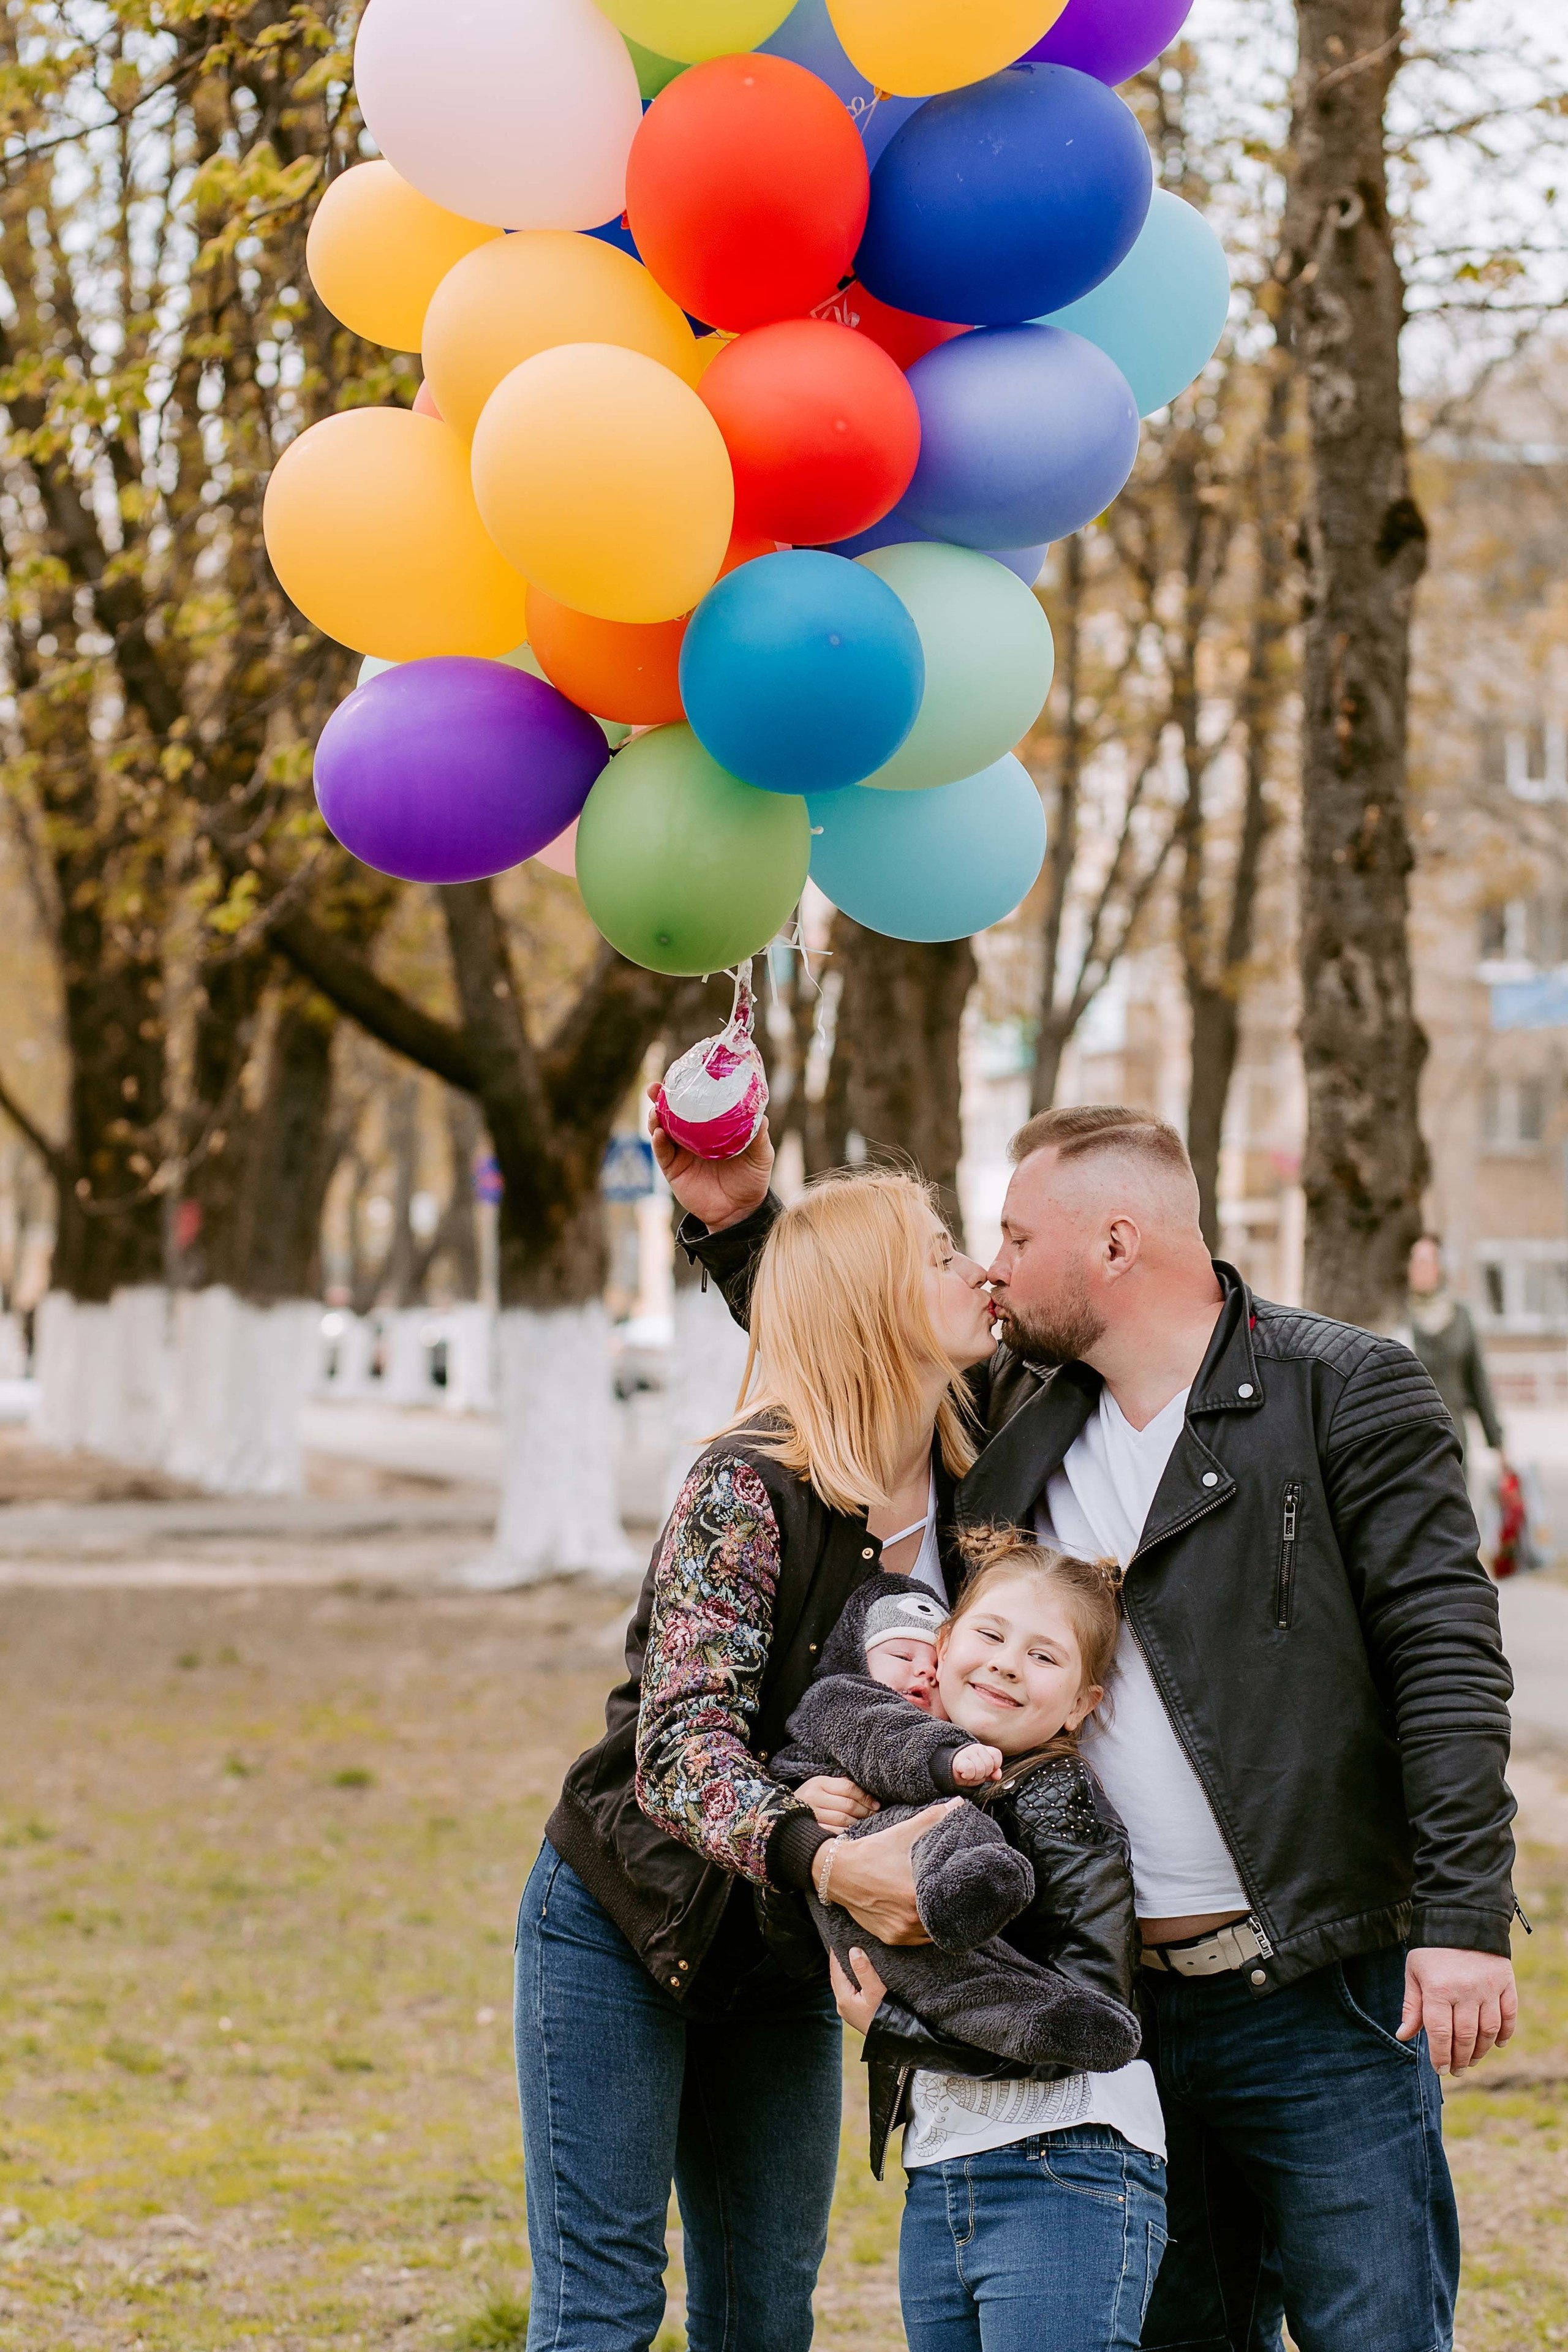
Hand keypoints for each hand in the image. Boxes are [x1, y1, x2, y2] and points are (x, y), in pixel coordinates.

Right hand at [648, 1084, 773, 1233]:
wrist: (740, 1211)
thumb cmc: (752, 1178)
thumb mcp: (760, 1154)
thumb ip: (758, 1135)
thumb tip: (760, 1114)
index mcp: (711, 1126)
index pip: (695, 1101)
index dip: (686, 1087)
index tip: (680, 1072)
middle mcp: (692, 1135)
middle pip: (671, 1110)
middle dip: (660, 1097)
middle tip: (656, 1087)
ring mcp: (680, 1151)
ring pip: (661, 1128)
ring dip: (655, 1116)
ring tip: (655, 1109)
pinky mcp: (673, 1169)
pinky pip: (662, 1153)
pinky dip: (658, 1142)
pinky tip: (659, 1134)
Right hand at [795, 1775, 878, 1830]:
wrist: (782, 1813)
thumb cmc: (809, 1798)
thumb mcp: (821, 1786)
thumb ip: (840, 1786)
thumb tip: (868, 1794)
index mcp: (818, 1783)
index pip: (848, 1788)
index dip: (865, 1797)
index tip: (876, 1804)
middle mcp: (814, 1797)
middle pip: (848, 1805)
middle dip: (865, 1811)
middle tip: (875, 1815)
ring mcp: (811, 1815)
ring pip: (843, 1820)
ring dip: (859, 1823)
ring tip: (867, 1824)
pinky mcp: (811, 1830)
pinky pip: (834, 1833)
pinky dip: (847, 1833)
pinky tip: (854, 1833)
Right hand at [812, 1801, 957, 1944]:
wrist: (838, 1872)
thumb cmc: (871, 1851)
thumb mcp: (901, 1833)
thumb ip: (932, 1818)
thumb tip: (958, 1804)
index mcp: (915, 1892)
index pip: (950, 1900)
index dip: (961, 1896)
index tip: (966, 1888)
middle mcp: (909, 1917)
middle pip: (942, 1918)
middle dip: (949, 1908)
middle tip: (955, 1897)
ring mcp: (900, 1930)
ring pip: (931, 1932)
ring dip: (936, 1921)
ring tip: (940, 1906)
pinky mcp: (890, 1937)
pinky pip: (916, 1940)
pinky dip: (921, 1930)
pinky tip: (923, 1916)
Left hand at [829, 1947, 888, 2035]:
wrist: (896, 2039)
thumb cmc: (886, 2014)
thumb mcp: (876, 1990)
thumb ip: (864, 1970)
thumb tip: (853, 1950)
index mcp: (843, 1999)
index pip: (835, 1969)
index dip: (836, 1953)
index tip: (838, 1937)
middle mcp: (842, 2005)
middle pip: (837, 1976)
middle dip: (839, 1960)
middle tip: (843, 1942)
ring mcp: (848, 2010)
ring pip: (842, 1983)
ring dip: (845, 1970)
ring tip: (850, 1954)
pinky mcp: (856, 2012)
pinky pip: (849, 1990)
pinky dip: (851, 1979)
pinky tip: (858, 1972)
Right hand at [950, 1743, 1003, 1787]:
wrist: (949, 1769)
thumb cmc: (968, 1770)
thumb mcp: (983, 1772)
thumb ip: (992, 1773)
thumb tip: (998, 1775)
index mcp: (984, 1749)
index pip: (996, 1755)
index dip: (994, 1766)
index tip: (987, 1770)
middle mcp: (977, 1747)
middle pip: (989, 1765)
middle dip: (984, 1774)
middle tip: (976, 1774)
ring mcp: (968, 1752)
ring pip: (980, 1769)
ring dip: (975, 1777)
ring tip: (970, 1775)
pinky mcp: (959, 1760)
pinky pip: (969, 1769)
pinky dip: (968, 1775)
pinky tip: (965, 1775)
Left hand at [1399, 1947, 1517, 2073]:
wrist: (1461, 1918)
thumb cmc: (1432, 1950)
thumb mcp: (1414, 1973)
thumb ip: (1412, 2006)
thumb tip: (1403, 2036)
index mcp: (1438, 1988)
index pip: (1439, 2032)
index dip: (1440, 2055)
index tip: (1440, 2069)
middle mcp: (1465, 1990)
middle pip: (1465, 2036)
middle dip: (1460, 2058)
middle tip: (1457, 2070)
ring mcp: (1488, 1988)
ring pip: (1488, 2031)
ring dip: (1480, 2051)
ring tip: (1471, 2060)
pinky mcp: (1506, 1983)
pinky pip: (1509, 2016)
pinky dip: (1505, 2033)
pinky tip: (1496, 2044)